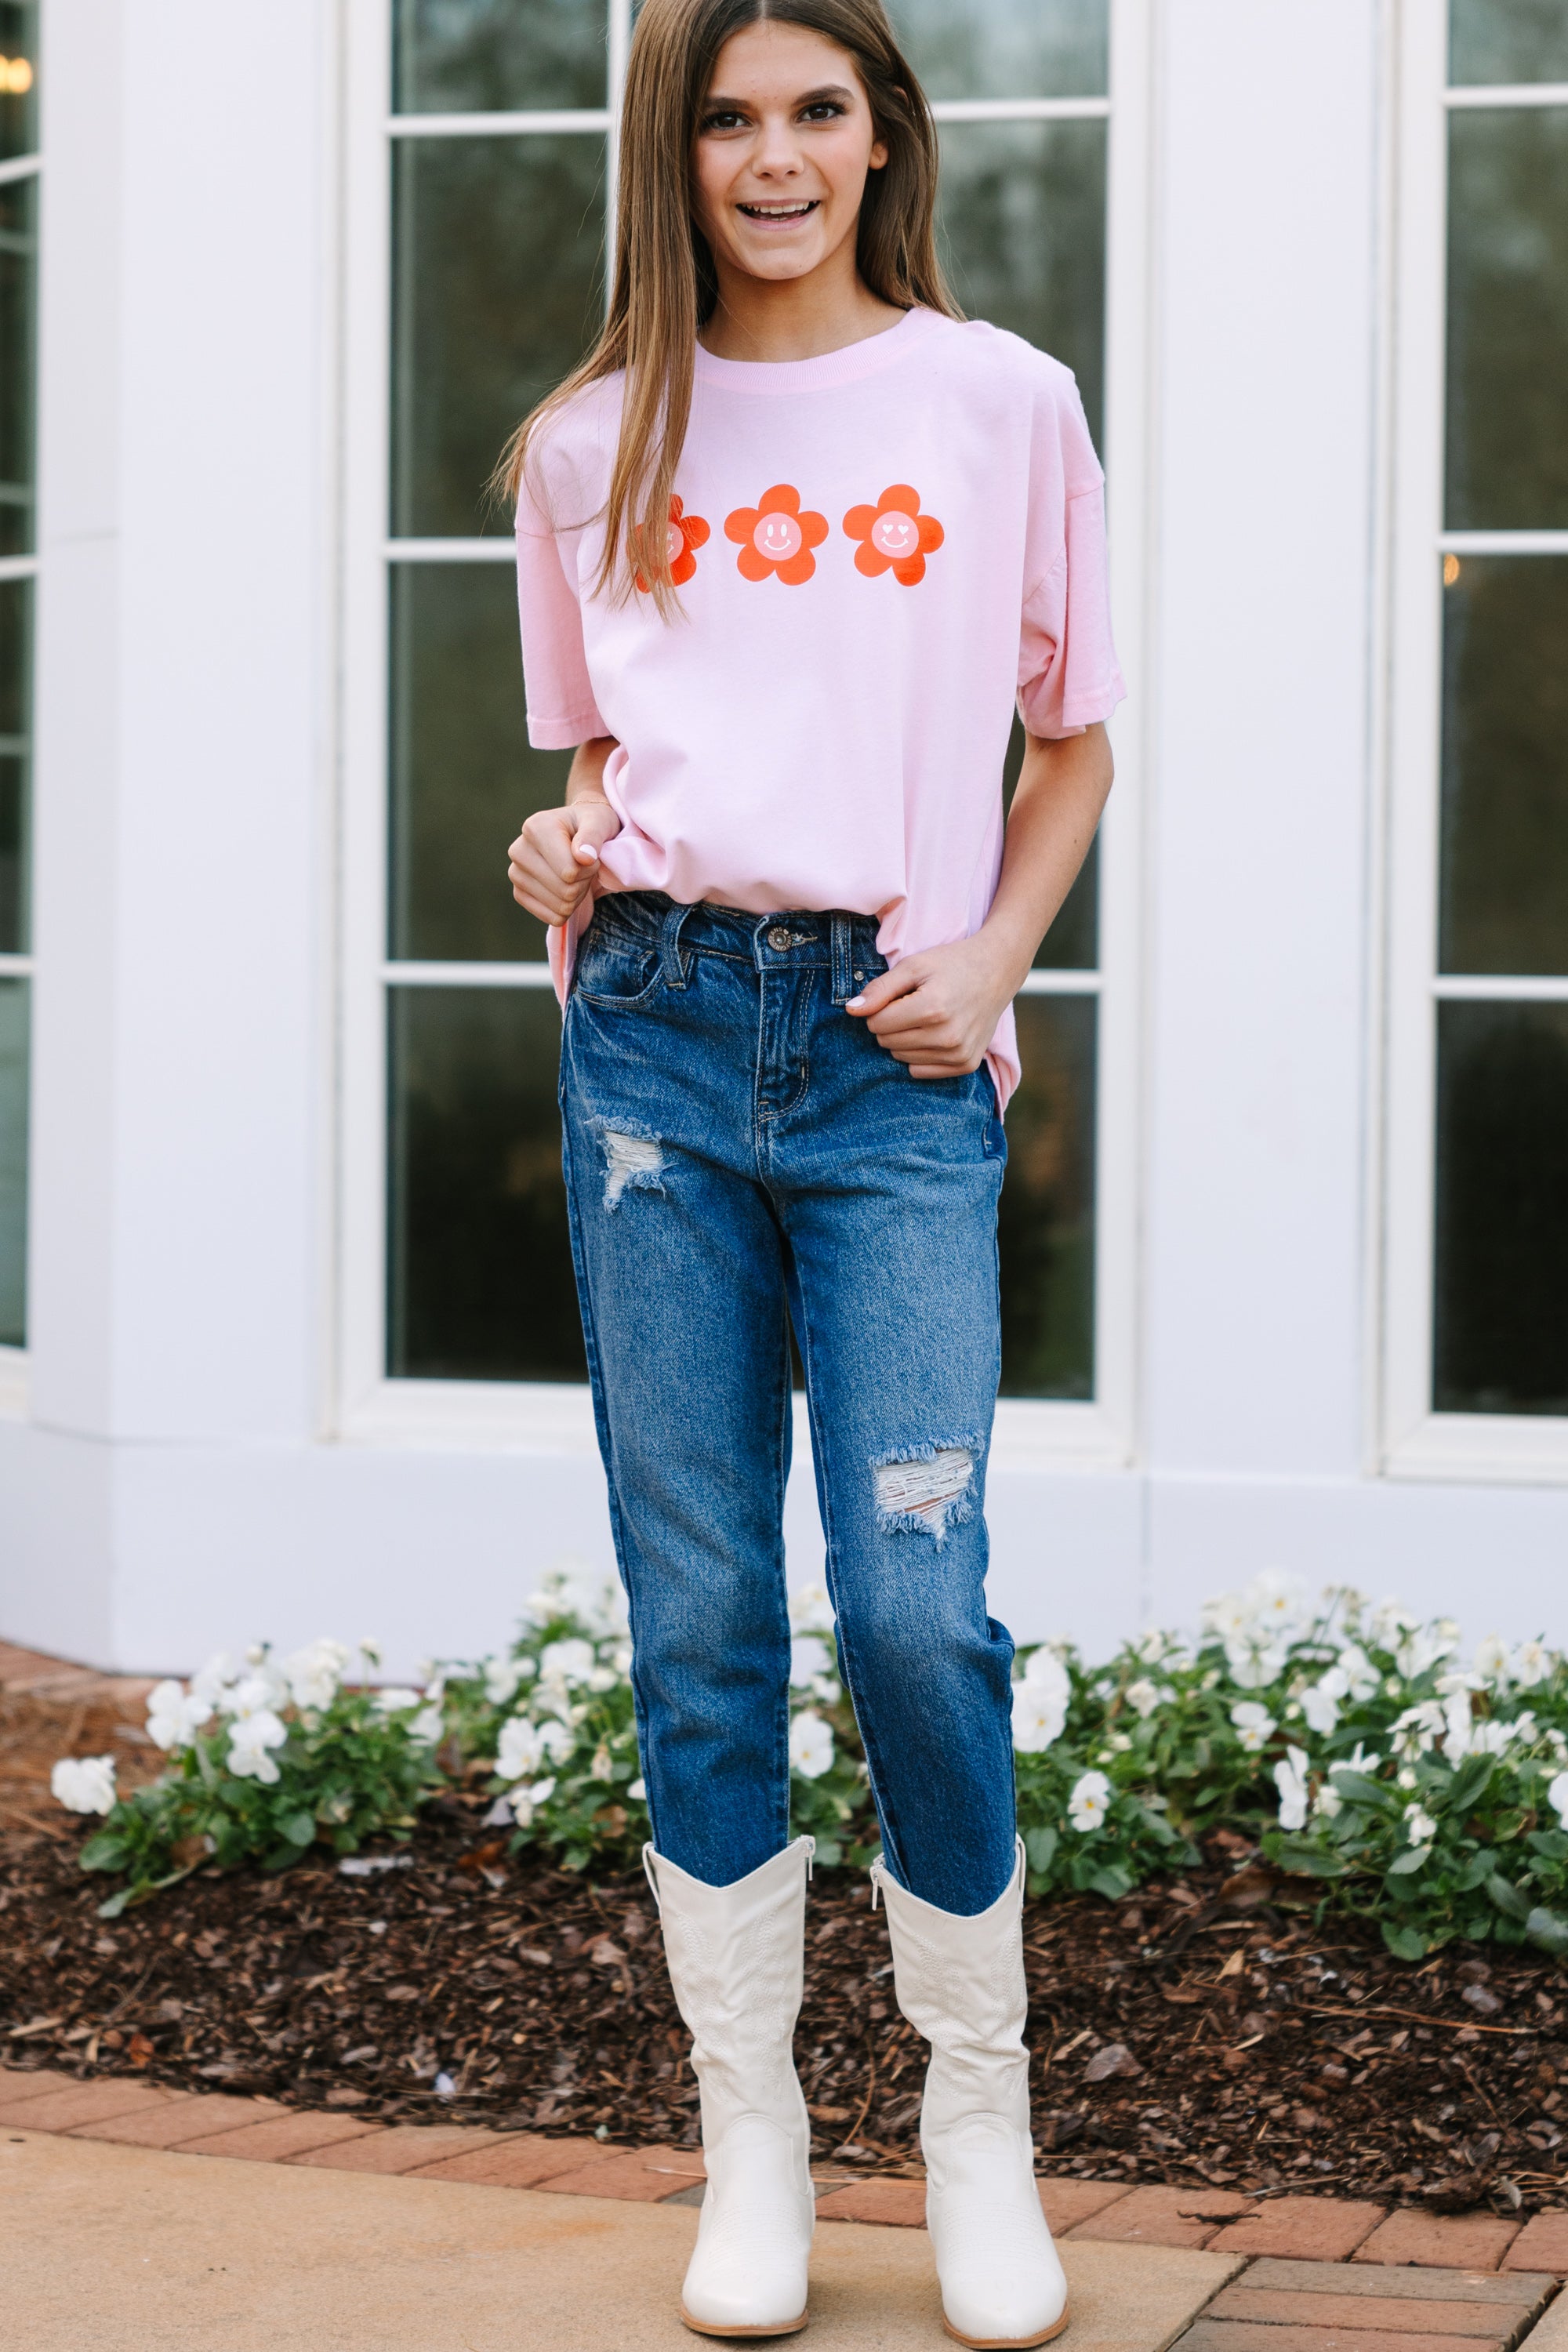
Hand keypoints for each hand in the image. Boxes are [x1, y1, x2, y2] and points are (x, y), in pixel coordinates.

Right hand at [507, 799, 621, 926]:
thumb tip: (584, 858)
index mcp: (535, 828)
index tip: (590, 853)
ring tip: (576, 873)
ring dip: (578, 895)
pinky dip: (567, 908)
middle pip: (565, 890)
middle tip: (584, 864)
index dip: (589, 868)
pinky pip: (553, 918)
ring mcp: (516, 874)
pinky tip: (566, 887)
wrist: (576, 835)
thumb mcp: (599, 822)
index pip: (569, 871)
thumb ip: (593, 836)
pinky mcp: (519, 894)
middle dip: (584, 881)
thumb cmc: (589, 825)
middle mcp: (519, 850)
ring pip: (561, 906)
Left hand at [845, 935, 1019, 1078]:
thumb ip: (880, 989)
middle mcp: (946, 1037)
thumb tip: (851, 1010)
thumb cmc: (952, 964)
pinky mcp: (966, 1065)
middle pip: (887, 1043)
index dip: (880, 1008)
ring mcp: (958, 1054)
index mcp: (932, 1009)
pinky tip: (936, 1033)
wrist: (997, 971)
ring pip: (901, 1058)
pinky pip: (920, 1071)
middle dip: (891, 1024)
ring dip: (905, 1039)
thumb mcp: (913, 965)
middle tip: (913, 1004)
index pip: (877, 1024)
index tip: (898, 995)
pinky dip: (920, 1054)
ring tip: (927, 1016)